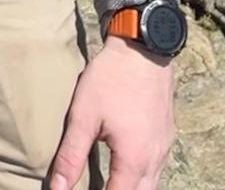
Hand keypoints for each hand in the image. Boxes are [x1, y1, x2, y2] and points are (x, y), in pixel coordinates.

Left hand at [48, 36, 173, 189]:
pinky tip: (127, 165)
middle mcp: (155, 160)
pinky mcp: (166, 134)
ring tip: (112, 182)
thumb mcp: (83, 116)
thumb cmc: (111, 80)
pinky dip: (142, 175)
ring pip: (152, 184)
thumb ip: (71, 156)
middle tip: (98, 187)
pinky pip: (157, 167)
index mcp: (134, 161)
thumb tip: (58, 189)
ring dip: (132, 187)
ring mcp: (164, 147)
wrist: (142, 48)